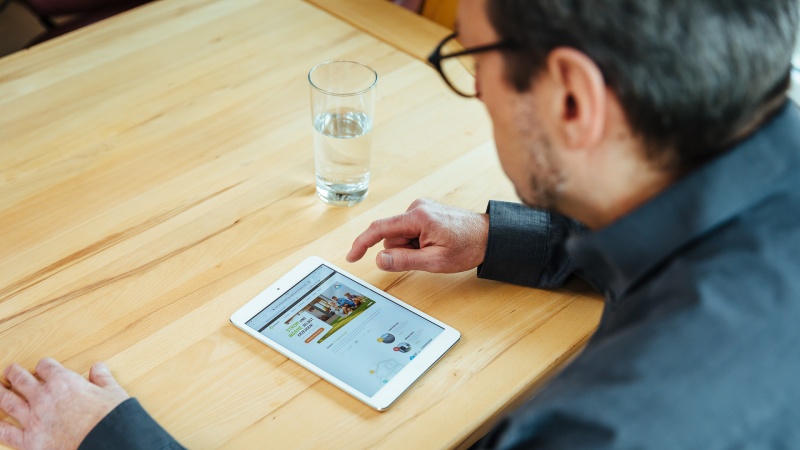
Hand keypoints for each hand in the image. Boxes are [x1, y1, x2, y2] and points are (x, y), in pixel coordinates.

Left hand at [0, 358, 129, 449]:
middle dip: (14, 374)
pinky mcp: (29, 441)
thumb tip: (98, 368)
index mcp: (64, 382)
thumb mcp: (112, 392)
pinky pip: (6, 433)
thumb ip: (102, 378)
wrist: (104, 443)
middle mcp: (44, 398)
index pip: (46, 366)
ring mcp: (33, 419)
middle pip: (22, 380)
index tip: (43, 366)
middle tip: (9, 371)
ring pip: (8, 402)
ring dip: (0, 393)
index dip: (43, 365)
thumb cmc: (109, 418)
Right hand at [346, 198, 489, 272]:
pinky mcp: (424, 211)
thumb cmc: (467, 247)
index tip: (351, 257)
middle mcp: (416, 207)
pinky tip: (435, 243)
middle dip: (402, 251)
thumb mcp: (435, 262)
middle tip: (426, 257)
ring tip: (434, 249)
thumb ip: (404, 261)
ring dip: (411, 247)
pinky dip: (416, 241)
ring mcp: (421, 207)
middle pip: (391, 236)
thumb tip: (379, 259)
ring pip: (400, 235)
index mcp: (418, 217)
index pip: (380, 229)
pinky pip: (409, 230)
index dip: (362, 243)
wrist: (489, 236)